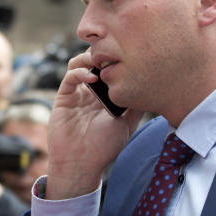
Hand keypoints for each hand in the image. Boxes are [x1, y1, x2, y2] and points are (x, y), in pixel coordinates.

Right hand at [45, 51, 142, 199]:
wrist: (81, 164)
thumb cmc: (104, 148)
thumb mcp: (127, 125)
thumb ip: (135, 106)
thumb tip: (151, 87)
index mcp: (106, 96)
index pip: (109, 70)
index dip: (116, 59)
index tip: (127, 53)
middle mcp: (91, 92)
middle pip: (94, 62)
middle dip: (102, 53)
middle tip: (112, 51)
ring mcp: (77, 93)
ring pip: (79, 64)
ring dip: (89, 58)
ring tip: (100, 61)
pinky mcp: (64, 97)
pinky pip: (70, 77)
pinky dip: (79, 72)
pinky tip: (91, 77)